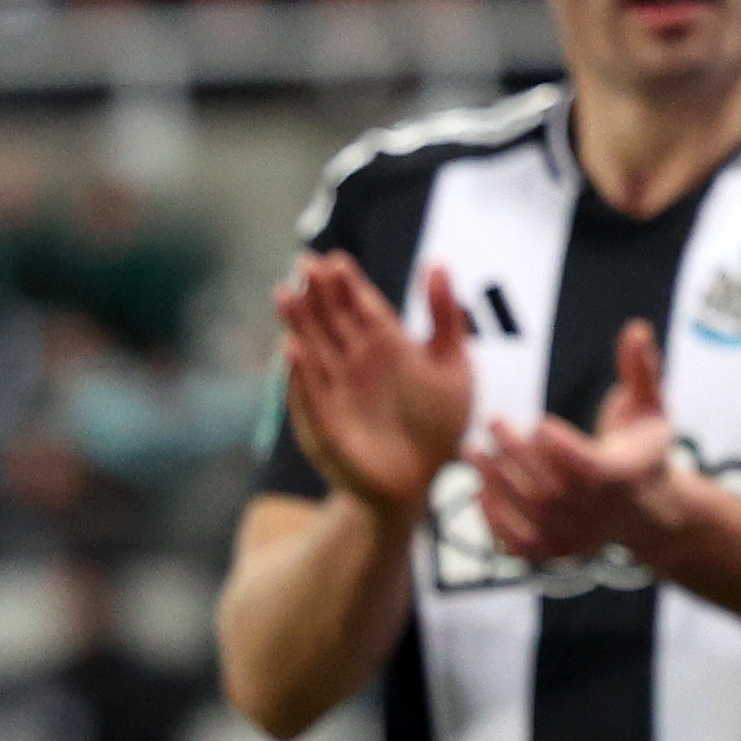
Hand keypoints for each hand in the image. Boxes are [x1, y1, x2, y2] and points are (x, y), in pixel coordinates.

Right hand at [275, 255, 472, 521]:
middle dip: (317, 293)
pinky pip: (309, 395)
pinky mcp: (324, 421)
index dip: (347, 284)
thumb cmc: (439, 421)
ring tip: (285, 293)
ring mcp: (335, 389)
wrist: (424, 479)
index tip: (336, 260)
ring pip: (312, 349)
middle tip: (306, 264)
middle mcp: (354, 361)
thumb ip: (445, 315)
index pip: (359, 305)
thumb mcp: (454, 364)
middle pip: (330, 319)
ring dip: (297, 323)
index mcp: (384, 343)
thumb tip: (438, 262)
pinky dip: (299, 374)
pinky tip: (291, 349)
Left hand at [471, 319, 681, 566]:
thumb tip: (635, 327)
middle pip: (549, 489)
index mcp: (625, 478)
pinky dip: (494, 518)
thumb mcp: (650, 407)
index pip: (586, 467)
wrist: (649, 512)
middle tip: (492, 422)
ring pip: (528, 515)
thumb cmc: (643, 449)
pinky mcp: (558, 553)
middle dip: (515, 453)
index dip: (557, 446)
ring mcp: (578, 539)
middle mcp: (601, 515)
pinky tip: (479, 488)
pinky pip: (517, 544)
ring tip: (471, 451)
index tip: (539, 420)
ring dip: (494, 481)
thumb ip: (641, 370)